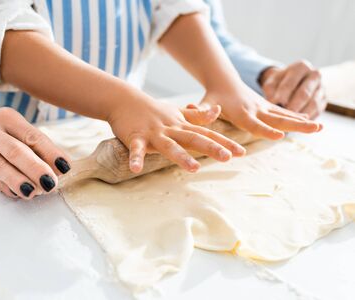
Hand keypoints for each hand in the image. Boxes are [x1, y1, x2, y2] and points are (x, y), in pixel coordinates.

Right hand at [0, 90, 69, 199]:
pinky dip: (7, 187)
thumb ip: (37, 145)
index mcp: (8, 117)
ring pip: (0, 167)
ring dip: (20, 181)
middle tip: (51, 183)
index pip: (32, 136)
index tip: (65, 167)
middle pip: (15, 151)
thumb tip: (59, 169)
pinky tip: (20, 193)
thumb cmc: (1, 127)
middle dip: (35, 169)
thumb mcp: (18, 126)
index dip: (51, 153)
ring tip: (36, 192)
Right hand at [107, 96, 245, 173]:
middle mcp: (171, 129)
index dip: (223, 142)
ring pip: (169, 145)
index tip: (241, 152)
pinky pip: (136, 149)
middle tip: (228, 158)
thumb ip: (197, 115)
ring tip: (194, 169)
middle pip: (193, 138)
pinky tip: (136, 169)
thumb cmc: (152, 109)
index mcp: (181, 125)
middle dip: (211, 148)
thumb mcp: (177, 112)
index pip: (206, 134)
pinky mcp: (135, 136)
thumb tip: (218, 111)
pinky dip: (136, 158)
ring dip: (181, 156)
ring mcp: (153, 133)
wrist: (124, 99)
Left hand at [200, 84, 322, 139]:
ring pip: (285, 114)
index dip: (267, 130)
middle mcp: (256, 109)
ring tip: (320, 127)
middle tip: (315, 128)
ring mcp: (264, 107)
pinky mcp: (268, 106)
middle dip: (296, 124)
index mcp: (242, 112)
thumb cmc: (213, 96)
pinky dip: (297, 117)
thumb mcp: (204, 102)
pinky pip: (284, 113)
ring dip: (302, 120)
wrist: (224, 81)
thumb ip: (199, 109)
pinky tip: (311, 122)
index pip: (255, 124)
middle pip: (278, 118)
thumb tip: (191, 108)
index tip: (281, 136)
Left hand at [260, 61, 326, 118]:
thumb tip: (272, 102)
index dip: (282, 94)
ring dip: (302, 115)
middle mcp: (314, 75)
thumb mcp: (271, 82)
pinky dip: (308, 119)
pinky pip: (317, 111)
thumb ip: (271, 90)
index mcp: (301, 67)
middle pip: (304, 93)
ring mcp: (321, 88)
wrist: (289, 83)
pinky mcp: (323, 101)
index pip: (291, 82)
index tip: (275, 103)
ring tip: (290, 124)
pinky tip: (298, 126)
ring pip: (313, 103)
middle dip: (293, 106)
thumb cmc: (278, 83)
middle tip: (284, 116)